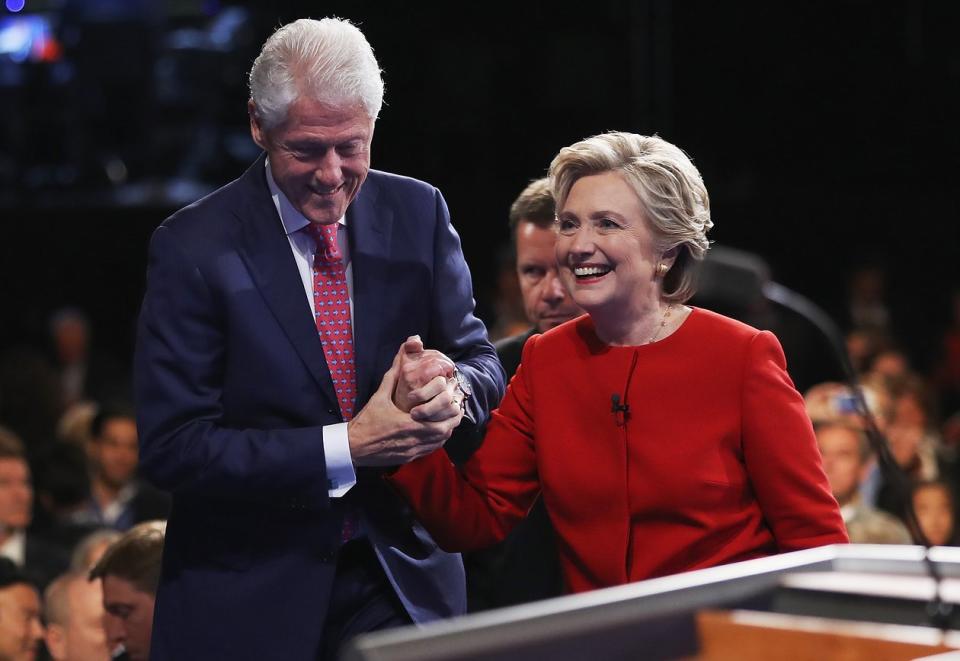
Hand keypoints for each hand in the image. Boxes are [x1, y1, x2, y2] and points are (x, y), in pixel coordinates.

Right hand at [347, 344, 462, 466]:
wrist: (354, 446)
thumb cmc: (366, 421)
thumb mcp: (379, 397)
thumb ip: (392, 377)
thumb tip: (400, 358)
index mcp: (408, 422)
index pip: (438, 420)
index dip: (449, 411)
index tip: (452, 401)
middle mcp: (413, 438)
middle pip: (443, 432)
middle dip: (452, 422)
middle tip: (455, 411)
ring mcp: (412, 450)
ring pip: (438, 443)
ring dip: (446, 431)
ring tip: (448, 421)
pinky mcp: (409, 458)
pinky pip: (430, 450)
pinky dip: (437, 442)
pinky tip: (436, 433)